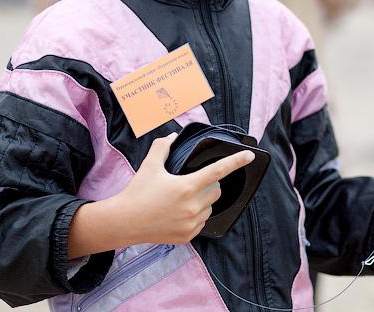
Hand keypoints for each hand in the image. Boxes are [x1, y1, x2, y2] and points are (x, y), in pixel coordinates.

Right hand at [111, 133, 254, 244]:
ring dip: (203, 201)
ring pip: (210, 208)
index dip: (236, 161)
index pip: (218, 171)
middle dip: (209, 185)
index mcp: (187, 187)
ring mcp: (191, 224)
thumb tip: (173, 136)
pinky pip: (202, 223)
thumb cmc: (137, 191)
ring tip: (182, 200)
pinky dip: (196, 216)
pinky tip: (179, 213)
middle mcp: (192, 207)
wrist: (124, 222)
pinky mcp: (187, 237)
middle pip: (216, 191)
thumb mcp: (150, 165)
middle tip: (191, 183)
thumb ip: (163, 146)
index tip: (249, 155)